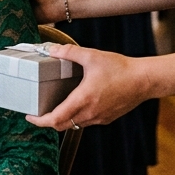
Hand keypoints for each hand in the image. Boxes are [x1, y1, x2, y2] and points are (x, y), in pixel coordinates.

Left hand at [25, 43, 149, 130]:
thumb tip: (52, 49)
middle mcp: (90, 113)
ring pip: (74, 124)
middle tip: (38, 112)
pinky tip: (76, 104)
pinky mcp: (107, 118)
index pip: (55, 119)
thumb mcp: (92, 56)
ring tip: (54, 106)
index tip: (30, 116)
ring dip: (62, 119)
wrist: (144, 80)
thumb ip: (70, 52)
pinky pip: (86, 122)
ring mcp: (99, 118)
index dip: (39, 121)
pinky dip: (76, 117)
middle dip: (47, 121)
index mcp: (83, 100)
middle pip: (62, 125)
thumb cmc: (120, 69)